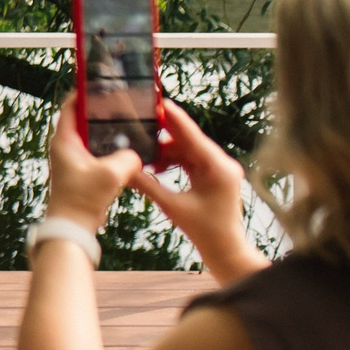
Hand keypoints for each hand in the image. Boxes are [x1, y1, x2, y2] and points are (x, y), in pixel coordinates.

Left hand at [44, 94, 140, 232]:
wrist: (73, 227)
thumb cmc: (82, 200)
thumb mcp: (110, 175)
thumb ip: (128, 159)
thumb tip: (137, 155)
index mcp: (64, 140)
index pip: (71, 106)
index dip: (84, 93)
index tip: (100, 84)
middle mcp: (65, 147)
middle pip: (83, 120)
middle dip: (101, 112)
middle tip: (122, 104)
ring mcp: (73, 159)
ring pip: (93, 137)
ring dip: (109, 132)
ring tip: (129, 124)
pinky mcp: (83, 172)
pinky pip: (98, 153)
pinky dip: (111, 149)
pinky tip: (129, 150)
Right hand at [131, 98, 267, 282]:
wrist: (225, 249)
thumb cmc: (204, 230)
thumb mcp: (171, 205)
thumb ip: (147, 183)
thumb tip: (123, 167)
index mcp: (217, 167)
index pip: (191, 135)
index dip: (172, 117)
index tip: (156, 101)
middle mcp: (222, 163)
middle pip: (188, 139)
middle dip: (163, 134)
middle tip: (139, 124)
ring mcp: (219, 168)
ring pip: (187, 148)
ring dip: (165, 151)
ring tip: (145, 156)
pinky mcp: (214, 174)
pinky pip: (190, 158)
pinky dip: (173, 160)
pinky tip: (156, 166)